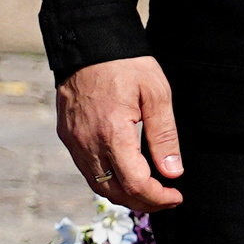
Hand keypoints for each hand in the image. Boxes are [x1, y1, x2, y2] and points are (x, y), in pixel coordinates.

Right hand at [60, 55, 184, 211]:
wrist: (87, 40)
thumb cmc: (125, 63)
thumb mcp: (156, 94)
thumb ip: (164, 136)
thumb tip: (173, 172)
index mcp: (112, 133)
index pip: (135, 184)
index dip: (158, 198)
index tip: (176, 195)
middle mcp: (87, 143)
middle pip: (115, 193)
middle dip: (144, 202)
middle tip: (167, 198)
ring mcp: (74, 141)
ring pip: (99, 185)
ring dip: (125, 195)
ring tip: (149, 190)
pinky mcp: (67, 135)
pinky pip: (87, 170)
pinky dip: (108, 180)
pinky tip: (126, 173)